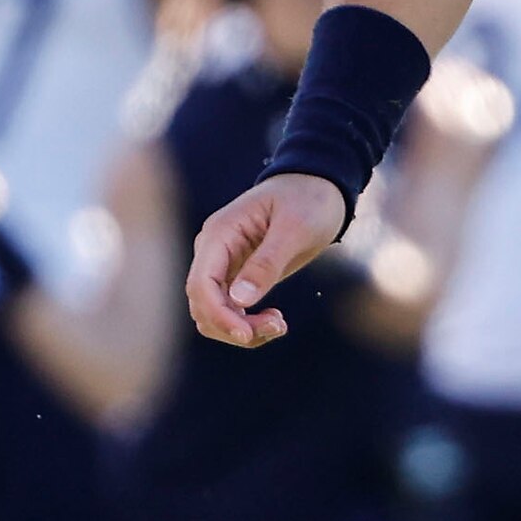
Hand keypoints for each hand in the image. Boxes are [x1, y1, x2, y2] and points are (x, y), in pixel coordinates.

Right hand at [187, 171, 352, 347]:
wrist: (319, 186)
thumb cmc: (308, 199)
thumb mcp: (295, 228)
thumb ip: (267, 262)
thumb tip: (240, 299)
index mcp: (220, 234)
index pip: (201, 283)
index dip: (219, 314)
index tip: (248, 335)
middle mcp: (214, 251)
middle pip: (203, 303)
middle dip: (234, 326)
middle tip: (279, 326)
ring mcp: (224, 265)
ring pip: (214, 312)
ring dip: (241, 329)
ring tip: (279, 325)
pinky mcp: (239, 276)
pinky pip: (231, 309)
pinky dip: (248, 323)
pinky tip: (275, 319)